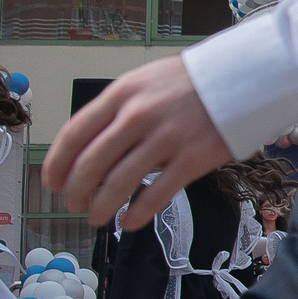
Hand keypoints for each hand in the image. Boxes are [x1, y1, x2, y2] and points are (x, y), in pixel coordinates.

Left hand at [44, 56, 232, 230]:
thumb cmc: (191, 83)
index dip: (57, 164)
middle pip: (92, 164)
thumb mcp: (145, 82)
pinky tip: (129, 222)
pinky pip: (157, 194)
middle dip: (76, 192)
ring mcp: (167, 138)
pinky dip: (137, 213)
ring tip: (96, 217)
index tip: (52, 182)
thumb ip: (118, 109)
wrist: (245, 76)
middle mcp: (139, 116)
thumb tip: (91, 148)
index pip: (75, 134)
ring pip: (119, 183)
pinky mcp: (194, 159)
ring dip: (101, 207)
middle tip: (74, 204)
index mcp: (122, 94)